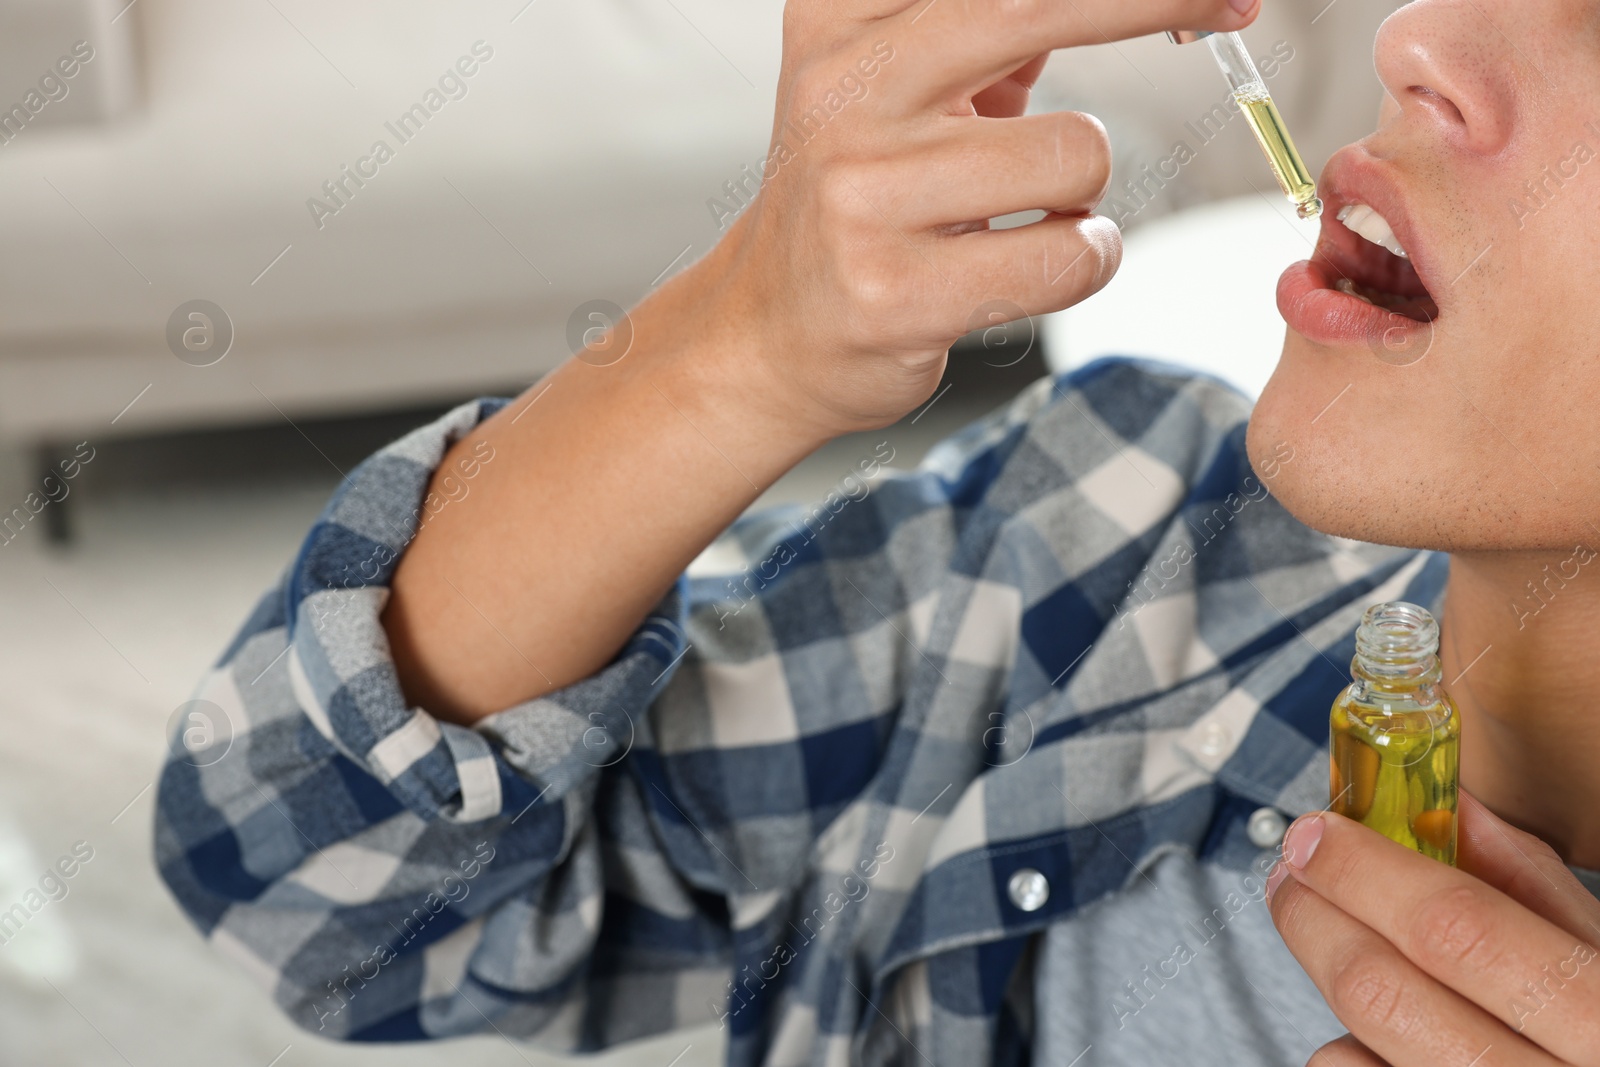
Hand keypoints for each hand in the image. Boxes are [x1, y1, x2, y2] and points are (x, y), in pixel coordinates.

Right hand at [702, 0, 1264, 435]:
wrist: (767, 333)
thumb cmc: (862, 202)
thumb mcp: (903, 88)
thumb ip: (992, 26)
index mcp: (842, 22)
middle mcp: (843, 90)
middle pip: (1037, 4)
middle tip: (1228, 5)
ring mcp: (863, 194)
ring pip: (1077, 155)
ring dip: (1087, 196)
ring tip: (1032, 218)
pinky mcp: (895, 290)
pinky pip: (1068, 254)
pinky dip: (1081, 260)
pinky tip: (1030, 265)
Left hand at [1267, 793, 1599, 1064]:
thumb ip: (1536, 889)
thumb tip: (1450, 809)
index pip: (1458, 929)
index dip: (1367, 871)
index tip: (1317, 835)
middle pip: (1382, 990)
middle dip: (1314, 917)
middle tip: (1292, 879)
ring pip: (1350, 1053)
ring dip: (1336, 993)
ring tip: (1357, 959)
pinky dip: (1353, 1053)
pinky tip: (1390, 1037)